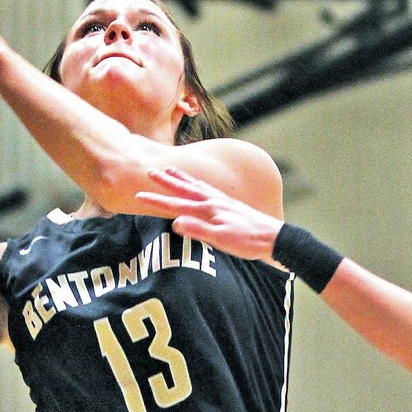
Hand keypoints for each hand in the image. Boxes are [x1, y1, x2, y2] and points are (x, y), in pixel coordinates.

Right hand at [135, 167, 282, 261]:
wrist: (273, 237)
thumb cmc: (247, 241)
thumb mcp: (220, 239)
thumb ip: (198, 230)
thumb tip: (175, 223)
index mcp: (208, 210)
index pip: (176, 204)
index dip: (156, 200)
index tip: (138, 195)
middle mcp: (213, 201)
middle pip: (184, 188)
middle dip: (166, 181)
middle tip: (150, 171)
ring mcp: (221, 201)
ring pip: (196, 185)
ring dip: (182, 178)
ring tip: (170, 170)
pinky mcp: (229, 204)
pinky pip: (208, 189)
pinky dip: (198, 183)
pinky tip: (199, 185)